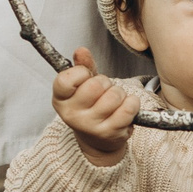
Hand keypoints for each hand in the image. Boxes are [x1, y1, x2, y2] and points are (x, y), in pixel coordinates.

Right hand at [52, 48, 137, 163]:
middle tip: (103, 90)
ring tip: (114, 100)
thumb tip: (81, 51)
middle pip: (95, 85)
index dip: (81, 72)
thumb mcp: (81, 86)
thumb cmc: (90, 107)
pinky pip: (129, 107)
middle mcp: (72, 115)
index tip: (86, 76)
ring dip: (119, 93)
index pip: (66, 79)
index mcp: (60, 100)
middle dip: (105, 82)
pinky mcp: (110, 133)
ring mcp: (91, 126)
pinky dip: (132, 103)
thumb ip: (82, 67)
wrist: (97, 140)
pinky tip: (125, 107)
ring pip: (114, 95)